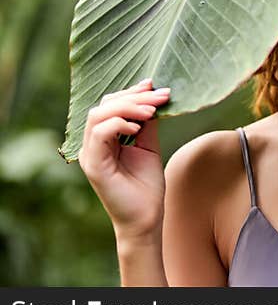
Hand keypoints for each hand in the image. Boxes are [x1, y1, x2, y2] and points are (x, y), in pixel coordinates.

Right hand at [78, 78, 170, 241]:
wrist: (145, 218)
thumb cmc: (146, 186)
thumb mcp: (149, 147)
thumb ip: (147, 125)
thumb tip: (153, 100)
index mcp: (104, 139)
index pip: (110, 105)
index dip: (131, 92)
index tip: (154, 85)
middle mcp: (92, 144)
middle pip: (104, 106)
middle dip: (134, 96)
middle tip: (160, 95)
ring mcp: (90, 154)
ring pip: (98, 115)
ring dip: (128, 107)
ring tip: (152, 110)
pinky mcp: (93, 165)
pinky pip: (99, 134)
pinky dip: (119, 124)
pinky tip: (139, 127)